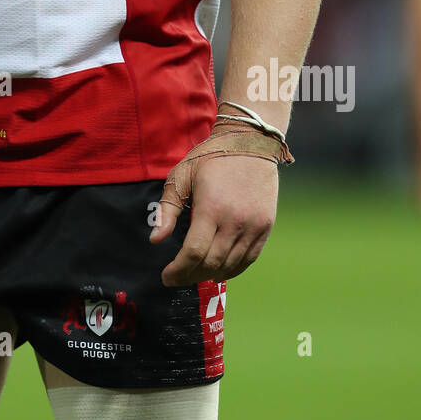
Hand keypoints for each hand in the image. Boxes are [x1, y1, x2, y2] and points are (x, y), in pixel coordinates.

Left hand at [150, 153, 278, 285]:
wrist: (250, 142)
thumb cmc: (210, 157)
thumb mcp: (182, 175)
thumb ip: (168, 209)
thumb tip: (155, 240)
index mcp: (211, 208)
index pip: (194, 253)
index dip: (178, 270)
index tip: (166, 276)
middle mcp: (235, 221)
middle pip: (211, 263)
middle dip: (190, 276)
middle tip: (176, 277)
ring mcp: (254, 226)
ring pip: (230, 266)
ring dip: (209, 275)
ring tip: (193, 274)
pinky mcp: (265, 227)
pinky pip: (248, 260)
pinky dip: (231, 270)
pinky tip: (217, 270)